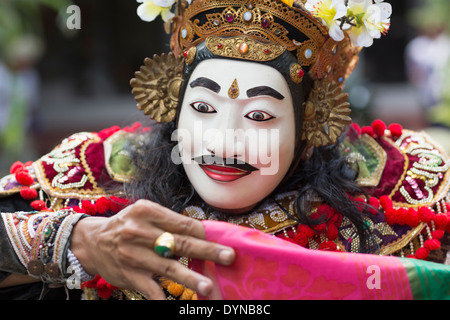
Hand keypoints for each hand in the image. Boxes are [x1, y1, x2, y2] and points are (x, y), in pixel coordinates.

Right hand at [69, 199, 234, 298]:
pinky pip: (151, 289)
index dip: (203, 233)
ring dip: (190, 278)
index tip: (219, 240)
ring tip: (208, 286)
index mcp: (147, 211)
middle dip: (207, 251)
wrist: (92, 241)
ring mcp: (134, 256)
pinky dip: (164, 299)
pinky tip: (177, 304)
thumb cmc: (126, 225)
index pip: (183, 223)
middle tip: (228, 256)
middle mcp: (140, 232)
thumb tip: (201, 234)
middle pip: (180, 243)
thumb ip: (169, 221)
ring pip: (168, 268)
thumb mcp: (144, 213)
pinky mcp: (130, 276)